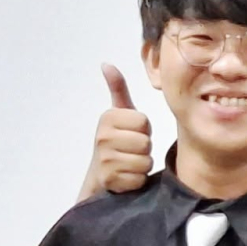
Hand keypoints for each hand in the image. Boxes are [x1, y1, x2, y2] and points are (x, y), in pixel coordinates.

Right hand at [78, 64, 154, 199]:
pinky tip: (126, 176)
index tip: (131, 133)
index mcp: (107, 118)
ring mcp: (105, 160)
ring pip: (145, 161)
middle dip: (144, 148)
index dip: (143, 129)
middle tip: (131, 150)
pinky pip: (140, 178)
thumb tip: (106, 64)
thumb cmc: (116, 141)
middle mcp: (102, 137)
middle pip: (146, 142)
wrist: (100, 176)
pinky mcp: (111, 181)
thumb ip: (118, 89)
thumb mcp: (118, 114)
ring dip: (142, 164)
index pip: (144, 122)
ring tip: (129, 162)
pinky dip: (137, 180)